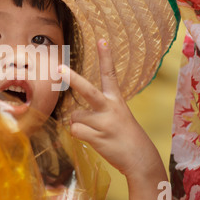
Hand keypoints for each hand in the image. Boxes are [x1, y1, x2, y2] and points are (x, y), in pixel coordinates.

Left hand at [60, 39, 156, 177]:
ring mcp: (104, 123)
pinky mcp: (98, 137)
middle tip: (59, 68)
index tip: (102, 40)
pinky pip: (75, 131)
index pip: (110, 74)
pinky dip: (79, 136)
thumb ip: (97, 111)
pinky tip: (94, 140)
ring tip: (96, 132)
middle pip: (87, 90)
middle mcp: (111, 108)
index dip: (106, 57)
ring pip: (75, 117)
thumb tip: (72, 117)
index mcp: (116, 100)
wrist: (140, 159)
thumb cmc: (125, 136)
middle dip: (73, 78)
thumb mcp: (117, 116)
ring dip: (80, 125)